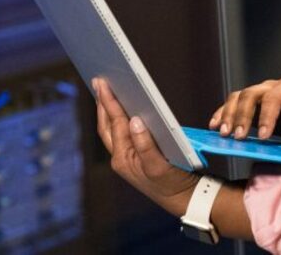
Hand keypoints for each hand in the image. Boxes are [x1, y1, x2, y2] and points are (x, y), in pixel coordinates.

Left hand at [93, 77, 198, 215]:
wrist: (182, 198)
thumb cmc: (172, 183)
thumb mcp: (159, 166)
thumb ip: (145, 144)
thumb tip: (135, 120)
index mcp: (123, 158)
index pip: (115, 123)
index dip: (109, 102)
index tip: (103, 83)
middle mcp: (120, 158)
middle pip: (106, 125)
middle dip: (101, 103)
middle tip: (99, 81)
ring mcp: (125, 158)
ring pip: (110, 130)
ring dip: (106, 110)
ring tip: (104, 91)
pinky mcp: (132, 157)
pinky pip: (119, 134)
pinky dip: (116, 119)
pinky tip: (120, 109)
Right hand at [209, 77, 280, 140]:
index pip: (274, 98)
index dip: (267, 116)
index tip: (263, 137)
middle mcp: (271, 87)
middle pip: (250, 95)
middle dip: (241, 116)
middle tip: (237, 137)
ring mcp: (259, 93)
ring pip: (238, 97)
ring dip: (228, 115)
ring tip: (222, 133)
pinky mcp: (251, 103)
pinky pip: (233, 103)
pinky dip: (222, 113)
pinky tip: (214, 125)